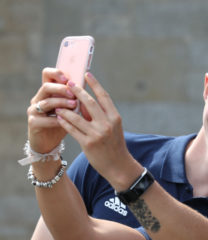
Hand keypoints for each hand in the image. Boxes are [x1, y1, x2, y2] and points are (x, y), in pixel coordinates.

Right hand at [27, 68, 78, 152]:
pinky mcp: (33, 122)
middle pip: (46, 87)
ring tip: (74, 105)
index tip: (69, 78)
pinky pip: (45, 119)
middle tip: (73, 93)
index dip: (57, 73)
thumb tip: (92, 90)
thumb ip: (76, 100)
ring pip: (46, 102)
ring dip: (61, 103)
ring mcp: (34, 110)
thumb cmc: (64, 124)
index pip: (47, 75)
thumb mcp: (70, 110)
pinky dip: (57, 120)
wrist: (50, 143)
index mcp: (48, 92)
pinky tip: (67, 121)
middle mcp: (39, 99)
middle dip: (61, 89)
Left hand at [55, 72, 141, 188]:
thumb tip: (85, 102)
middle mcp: (107, 124)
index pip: (104, 97)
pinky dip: (64, 122)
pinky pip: (72, 129)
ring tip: (58, 103)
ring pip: (77, 116)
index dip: (95, 84)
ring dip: (65, 108)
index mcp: (115, 118)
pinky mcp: (88, 144)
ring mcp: (97, 134)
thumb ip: (102, 116)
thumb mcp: (114, 129)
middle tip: (68, 83)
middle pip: (89, 102)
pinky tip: (59, 117)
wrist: (119, 166)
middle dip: (77, 91)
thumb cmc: (115, 145)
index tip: (87, 74)